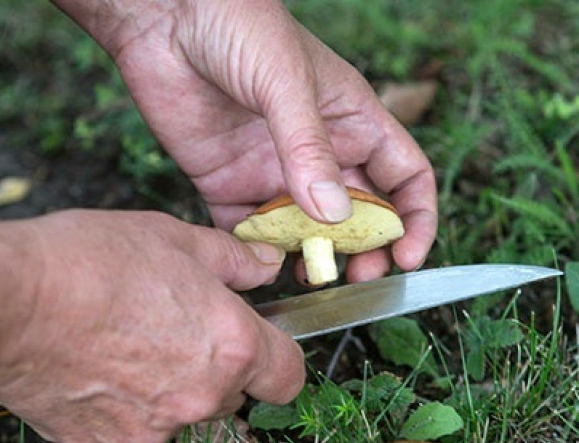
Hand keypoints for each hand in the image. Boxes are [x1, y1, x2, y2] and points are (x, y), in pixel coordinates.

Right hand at [0, 210, 303, 442]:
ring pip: (179, 412)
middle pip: (232, 394)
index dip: (279, 359)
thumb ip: (235, 260)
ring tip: (126, 340)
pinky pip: (129, 427)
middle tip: (177, 325)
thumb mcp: (178, 240)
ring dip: (168, 387)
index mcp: (232, 349)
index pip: (288, 378)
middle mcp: (200, 399)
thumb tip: (266, 265)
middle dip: (217, 366)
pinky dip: (121, 405)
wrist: (7, 301)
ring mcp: (150, 429)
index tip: (262, 344)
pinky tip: (95, 365)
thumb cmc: (93, 263)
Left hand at [53, 0, 437, 281]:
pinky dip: (262, 257)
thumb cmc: (238, 23)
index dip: (415, 219)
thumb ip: (310, 148)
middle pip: (360, 217)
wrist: (162, 14)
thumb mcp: (285, 81)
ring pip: (309, 234)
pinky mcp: (229, 186)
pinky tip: (264, 268)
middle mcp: (319, 153)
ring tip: (315, 281)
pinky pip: (252, 234)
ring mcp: (275, 173)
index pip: (403, 178)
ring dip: (317, 260)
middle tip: (358, 278)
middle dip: (367, 251)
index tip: (406, 255)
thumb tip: (336, 216)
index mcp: (352, 121)